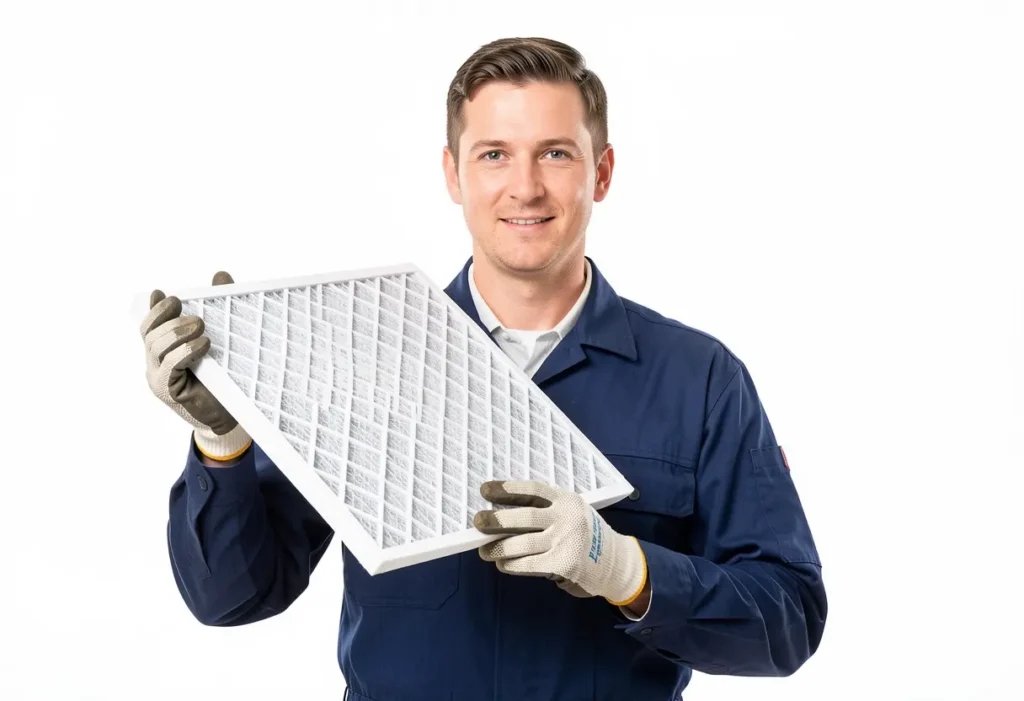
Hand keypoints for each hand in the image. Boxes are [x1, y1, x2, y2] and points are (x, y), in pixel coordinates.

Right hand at [139, 271, 250, 461]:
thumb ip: (218, 308)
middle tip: (197, 317)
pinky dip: (185, 352)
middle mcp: (155, 362)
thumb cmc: (223, 376)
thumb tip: (221, 275)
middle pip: (150, 333)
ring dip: (179, 333)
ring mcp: (158, 378)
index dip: (155, 308)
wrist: (230, 413)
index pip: (150, 324)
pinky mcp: (168, 391)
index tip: (167, 295)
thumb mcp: (221, 337)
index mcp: (163, 349)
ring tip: (202, 328)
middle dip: (170, 319)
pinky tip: (204, 345)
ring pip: (157, 347)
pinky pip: (169, 366)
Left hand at [473, 480, 647, 606]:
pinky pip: (529, 564)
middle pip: (524, 517)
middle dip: (497, 520)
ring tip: (484, 551)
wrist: (614, 562)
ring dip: (499, 547)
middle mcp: (566, 517)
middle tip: (478, 521)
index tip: (484, 489)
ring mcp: (566, 541)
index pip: (532, 489)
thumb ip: (546, 510)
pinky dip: (512, 564)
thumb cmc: (584, 535)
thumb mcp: (572, 512)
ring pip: (523, 544)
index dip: (507, 489)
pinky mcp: (564, 564)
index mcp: (566, 499)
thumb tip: (502, 516)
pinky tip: (502, 563)